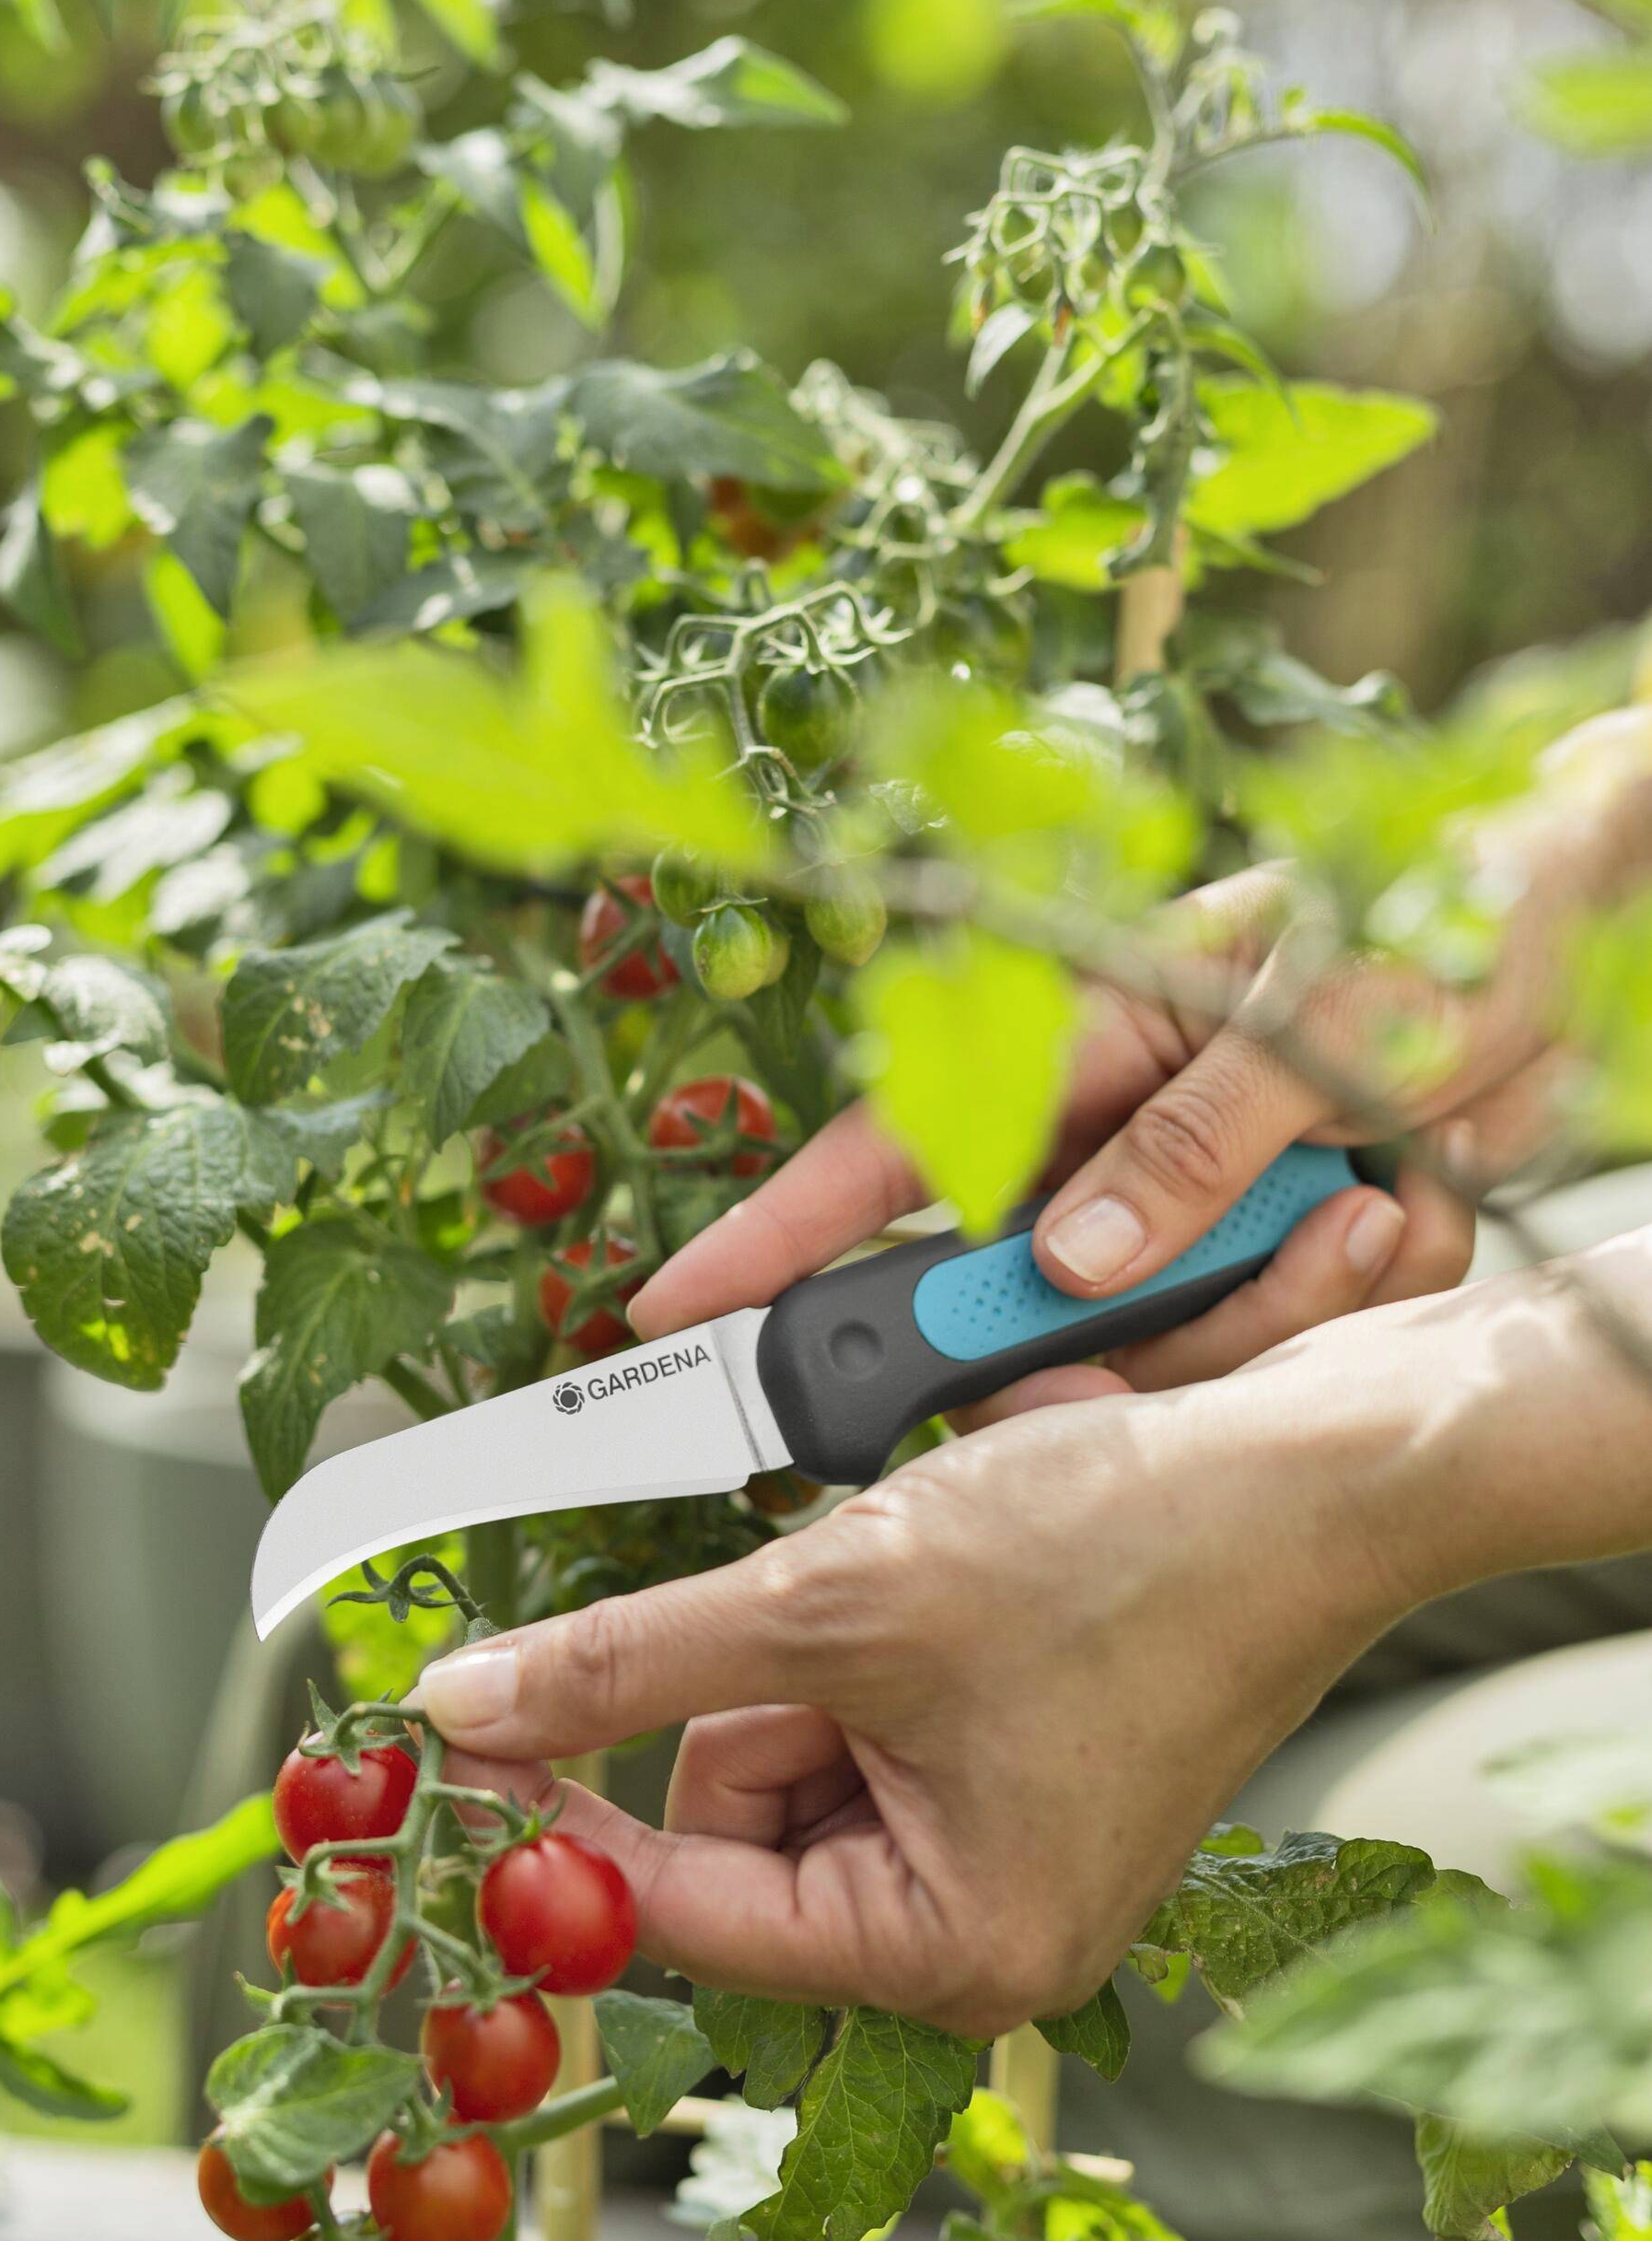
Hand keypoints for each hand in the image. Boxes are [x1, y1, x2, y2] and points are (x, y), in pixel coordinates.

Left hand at [420, 1293, 1469, 2028]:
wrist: (1313, 1472)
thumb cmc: (1124, 1553)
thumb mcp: (834, 1598)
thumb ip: (631, 1659)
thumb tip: (468, 1706)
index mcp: (951, 1952)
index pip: (686, 1910)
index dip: (569, 1815)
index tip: (472, 1735)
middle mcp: (983, 1937)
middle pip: (739, 1835)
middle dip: (744, 1703)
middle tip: (820, 1603)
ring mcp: (1008, 1858)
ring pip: (795, 1764)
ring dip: (810, 1653)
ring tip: (910, 1573)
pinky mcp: (1025, 1777)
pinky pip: (872, 1723)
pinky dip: (865, 1640)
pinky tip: (942, 1571)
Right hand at [635, 705, 1651, 1378]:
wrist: (1589, 899)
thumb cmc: (1455, 902)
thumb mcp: (1323, 1019)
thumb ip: (1191, 1149)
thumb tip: (1067, 1265)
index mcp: (1086, 1031)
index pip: (889, 1150)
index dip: (776, 1238)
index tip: (679, 1314)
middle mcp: (1118, 1123)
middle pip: (1023, 1285)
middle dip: (1115, 1327)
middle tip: (1208, 1296)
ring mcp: (1193, 1192)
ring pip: (1156, 1337)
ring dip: (1276, 1301)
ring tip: (1387, 1193)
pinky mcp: (1274, 1242)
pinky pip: (1269, 1340)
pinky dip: (1348, 1295)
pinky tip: (1418, 1199)